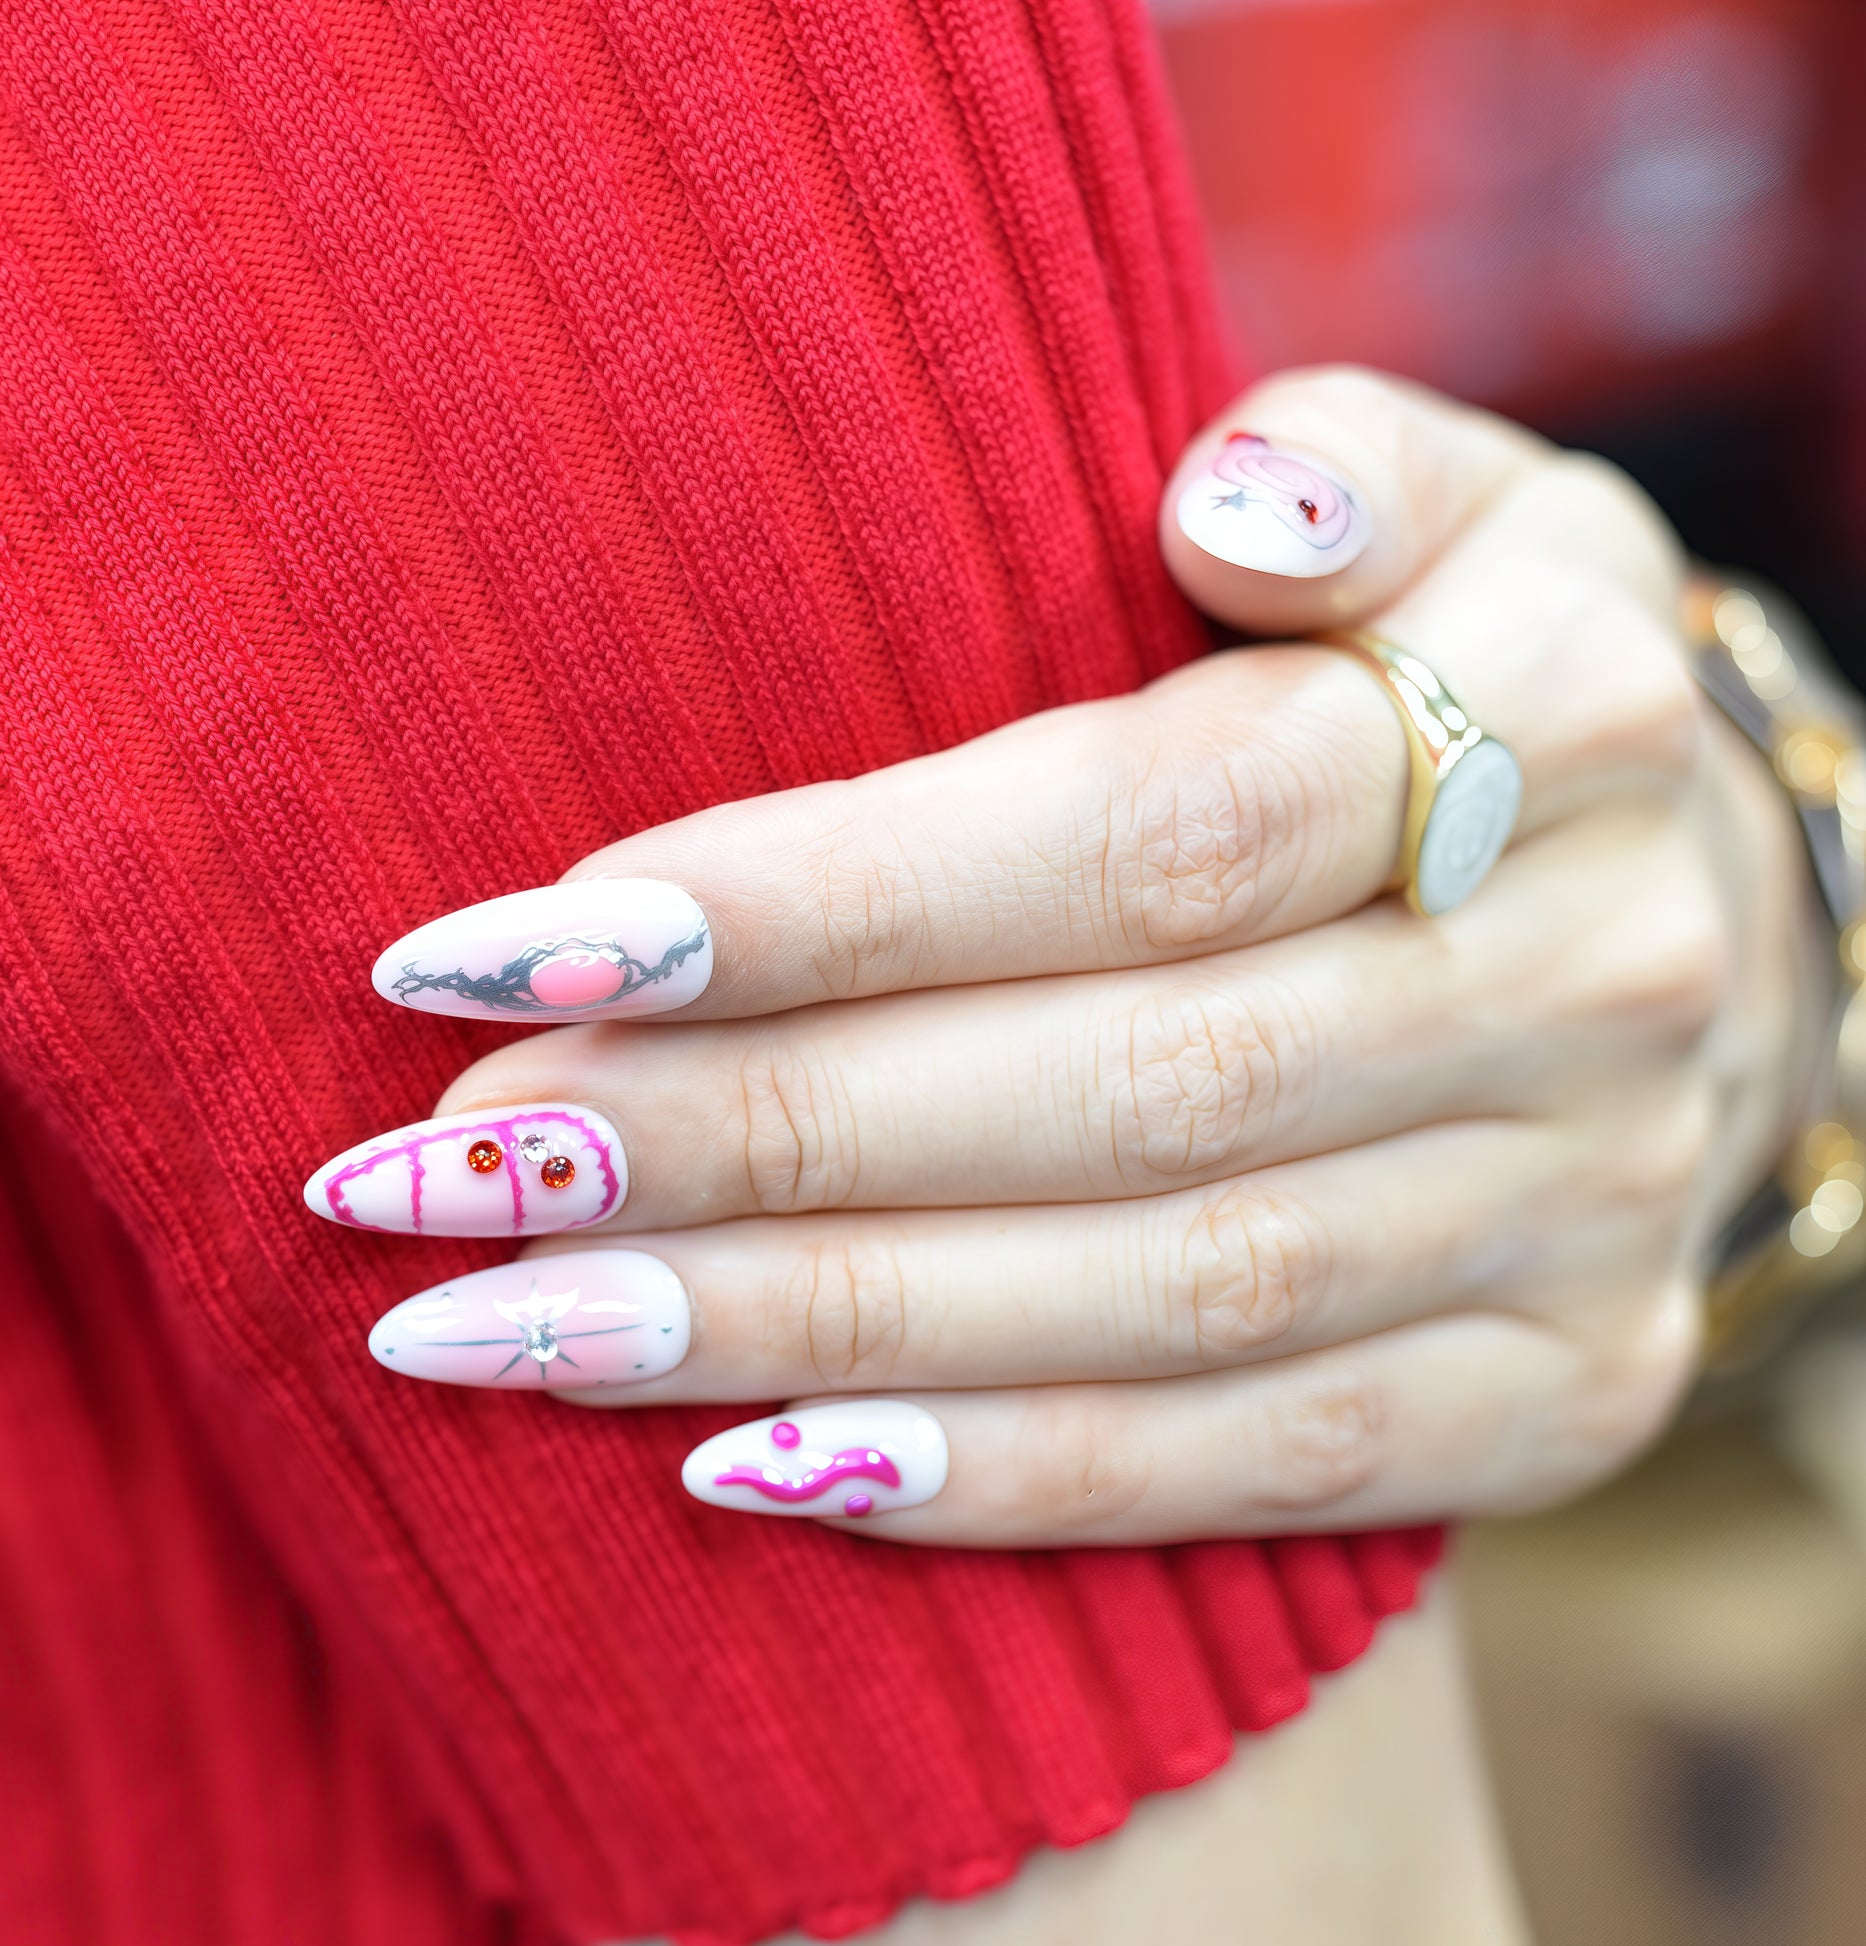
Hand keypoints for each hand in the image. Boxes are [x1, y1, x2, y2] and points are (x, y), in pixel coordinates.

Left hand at [325, 367, 1819, 1544]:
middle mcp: (1598, 978)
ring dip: (819, 1333)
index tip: (511, 950)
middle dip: (753, 1138)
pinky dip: (1008, 1481)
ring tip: (517, 1331)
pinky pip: (1269, 1466)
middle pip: (1122, 1086)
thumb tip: (1217, 507)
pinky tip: (758, 1476)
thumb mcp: (1451, 509)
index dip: (822, 903)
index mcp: (1564, 712)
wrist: (1678, 907)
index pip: (1144, 827)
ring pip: (1164, 1300)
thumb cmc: (1460, 682)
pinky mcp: (1563, 1390)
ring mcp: (1589, 1213)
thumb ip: (1333, 470)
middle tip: (442, 1175)